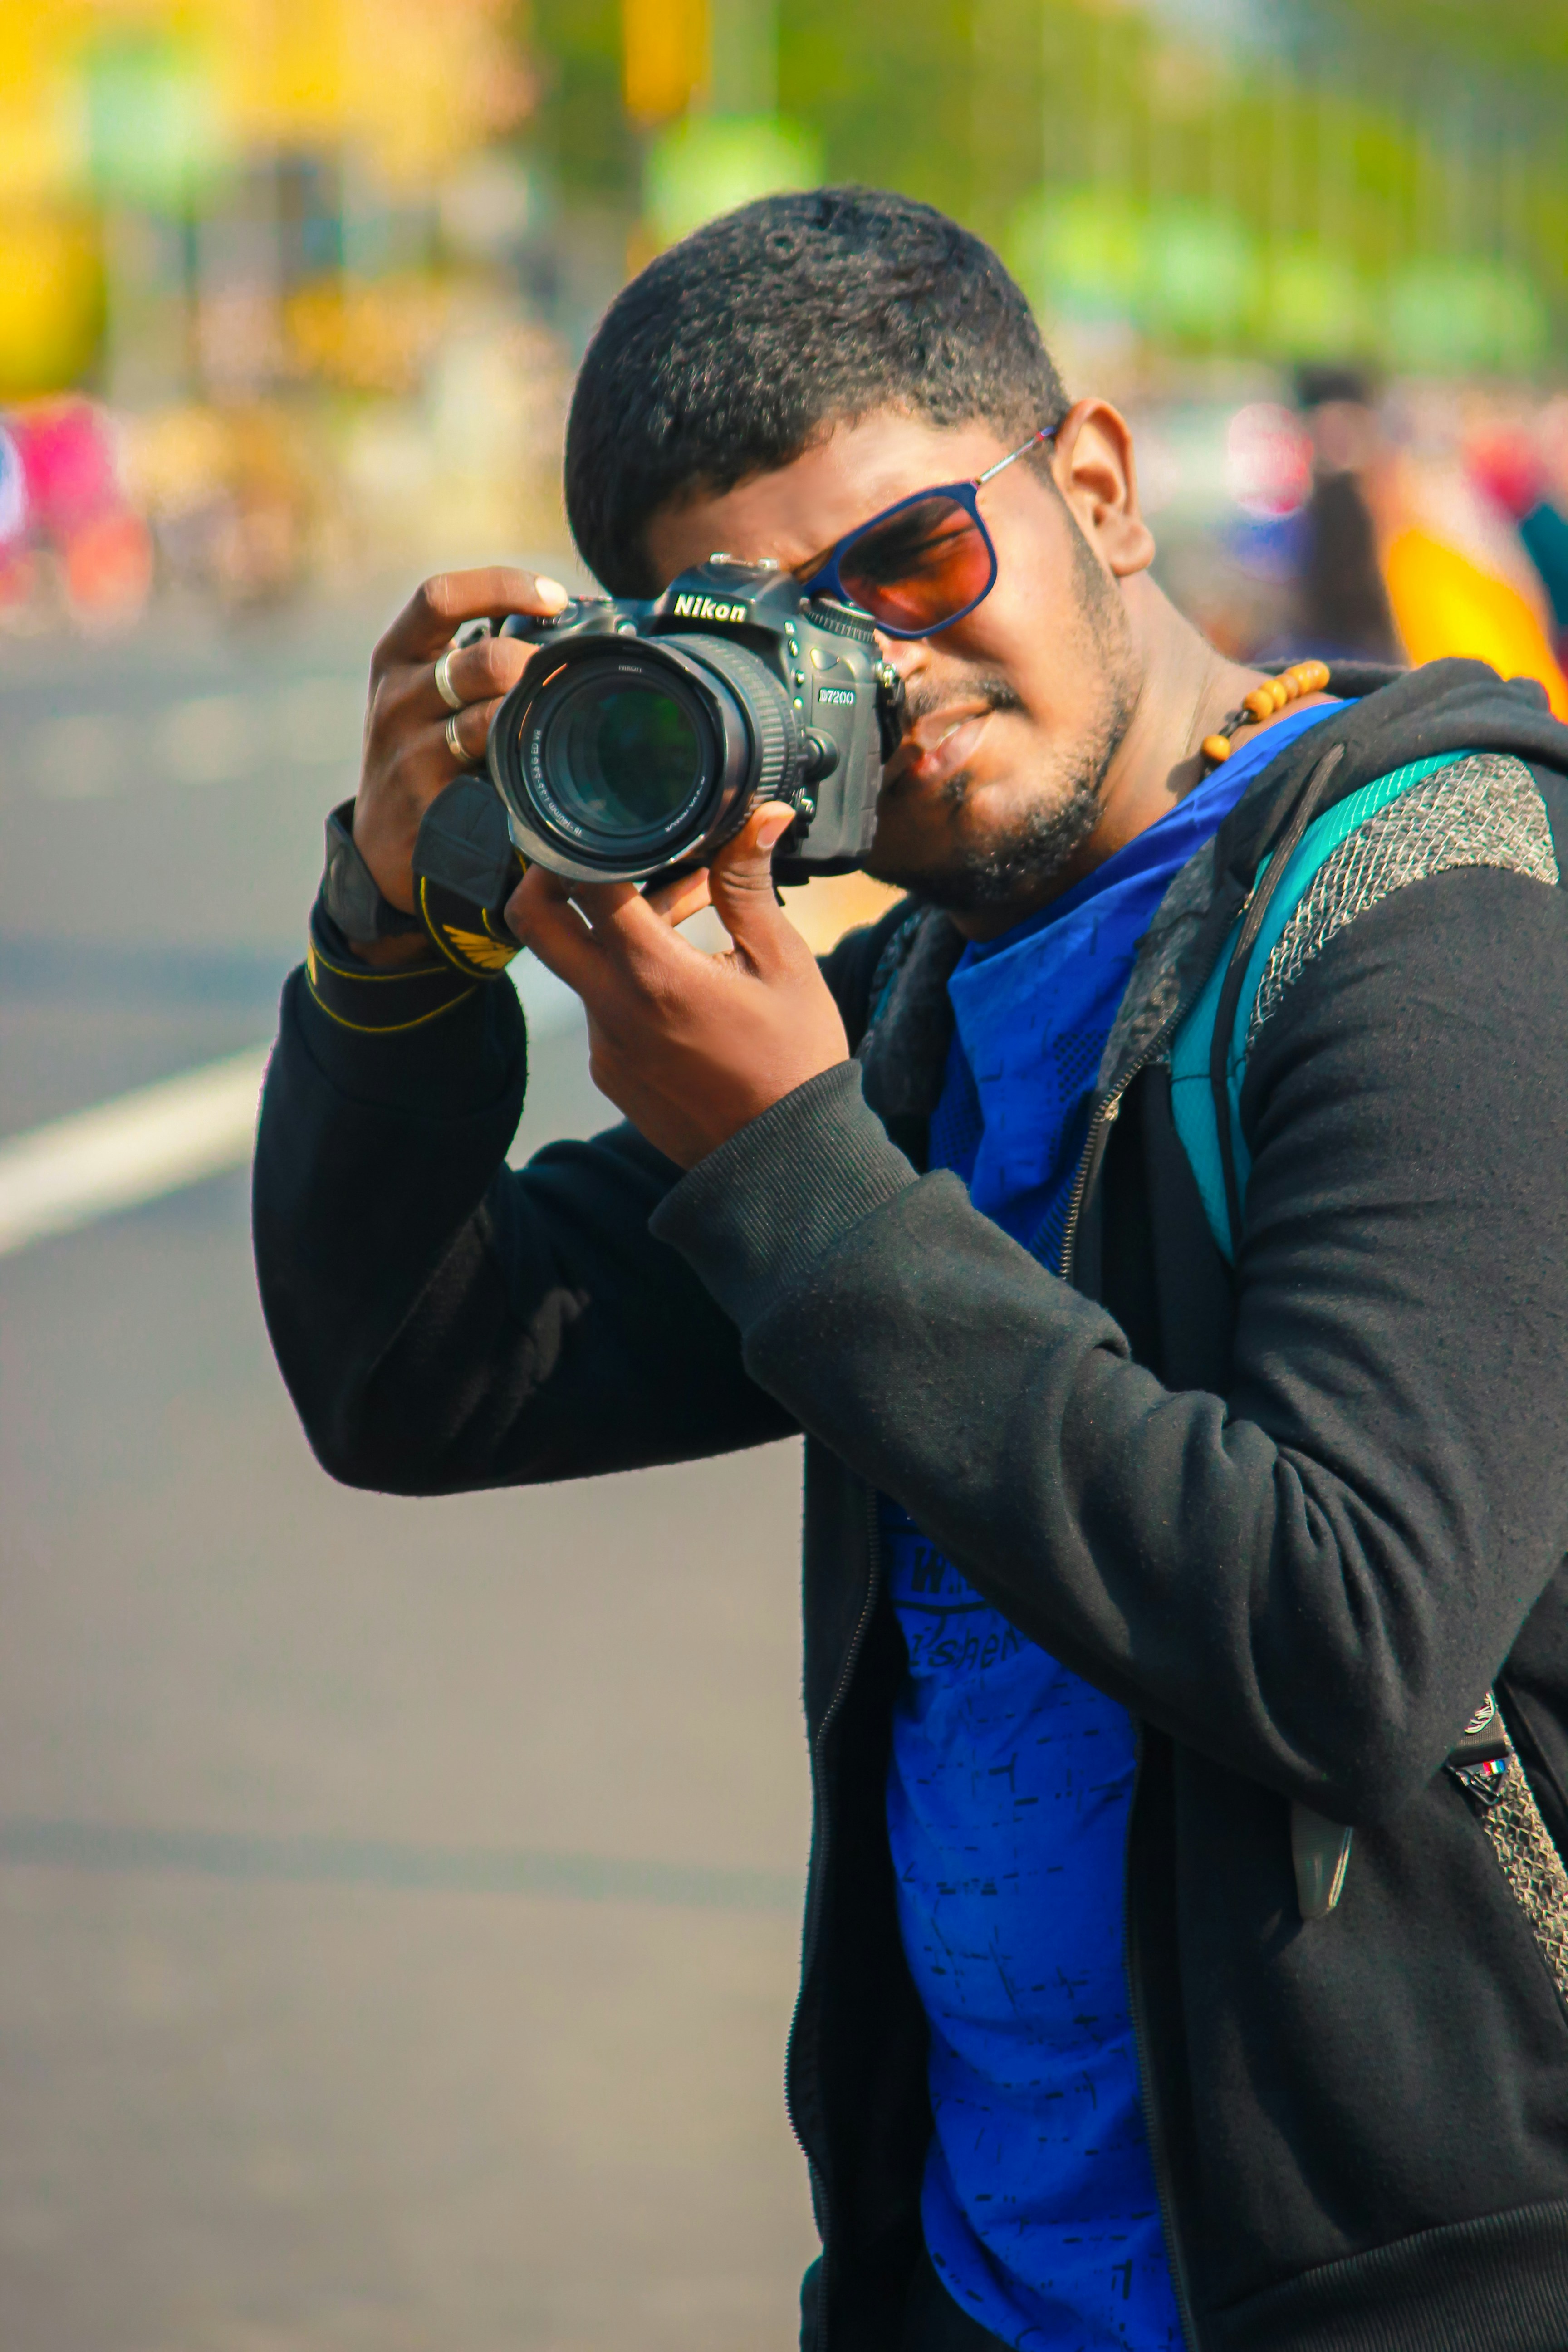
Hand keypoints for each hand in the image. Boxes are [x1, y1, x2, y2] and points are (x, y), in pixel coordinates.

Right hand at [351, 567, 568, 937]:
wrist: (382, 838)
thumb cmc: (420, 748)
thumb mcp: (423, 690)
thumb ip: (471, 655)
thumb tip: (562, 623)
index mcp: (396, 655)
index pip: (442, 597)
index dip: (502, 586)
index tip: (555, 598)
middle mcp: (397, 698)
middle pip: (482, 663)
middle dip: (536, 667)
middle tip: (566, 679)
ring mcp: (412, 755)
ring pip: (491, 722)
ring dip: (536, 720)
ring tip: (561, 723)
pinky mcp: (432, 804)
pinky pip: (494, 780)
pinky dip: (527, 773)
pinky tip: (545, 772)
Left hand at [506, 804, 850, 1167]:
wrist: (786, 1165)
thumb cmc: (795, 1063)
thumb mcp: (781, 964)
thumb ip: (751, 885)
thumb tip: (762, 814)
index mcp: (655, 977)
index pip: (585, 885)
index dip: (589, 839)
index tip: (611, 817)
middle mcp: (613, 1012)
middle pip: (537, 922)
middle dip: (554, 875)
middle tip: (602, 851)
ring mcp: (604, 1048)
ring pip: (584, 964)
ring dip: (620, 930)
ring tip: (695, 912)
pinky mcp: (612, 1074)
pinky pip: (603, 1007)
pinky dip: (630, 978)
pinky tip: (687, 976)